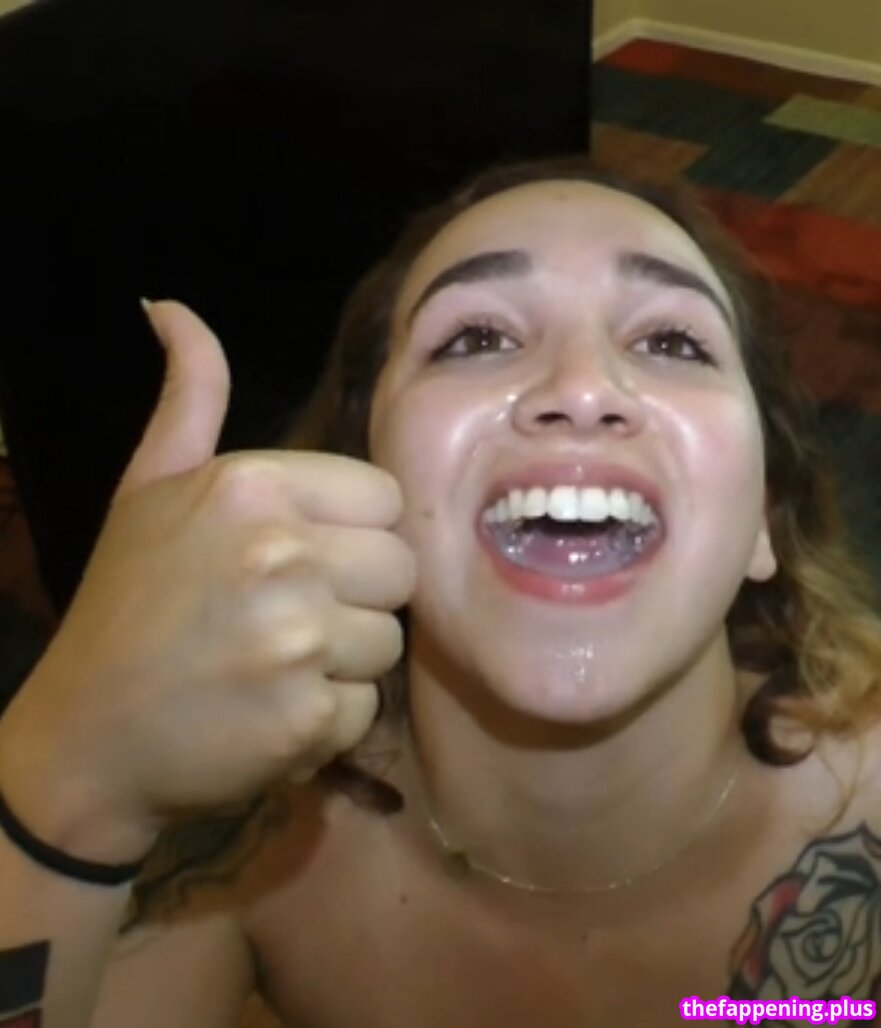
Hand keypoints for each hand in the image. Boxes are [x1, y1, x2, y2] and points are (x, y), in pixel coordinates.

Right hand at [0, 302, 413, 859]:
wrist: (87, 739)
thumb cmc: (126, 606)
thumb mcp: (148, 489)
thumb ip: (188, 399)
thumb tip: (170, 306)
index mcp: (252, 486)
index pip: (385, 498)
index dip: (353, 533)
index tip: (303, 558)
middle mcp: (283, 553)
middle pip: (400, 567)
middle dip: (357, 595)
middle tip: (287, 617)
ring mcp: (299, 640)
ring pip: (392, 638)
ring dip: (344, 659)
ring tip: (274, 665)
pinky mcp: (309, 719)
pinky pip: (366, 705)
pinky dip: (327, 718)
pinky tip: (270, 712)